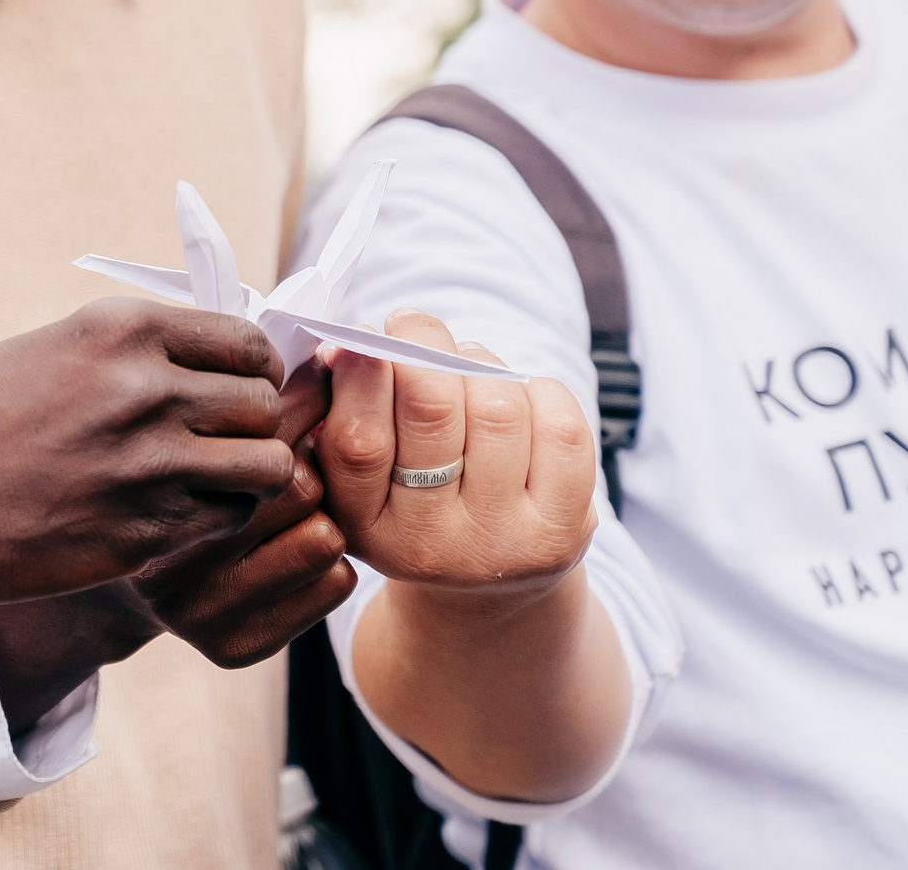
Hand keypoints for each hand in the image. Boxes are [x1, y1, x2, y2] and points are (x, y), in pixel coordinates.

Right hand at [0, 361, 351, 730]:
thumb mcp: (49, 349)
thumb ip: (130, 347)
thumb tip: (203, 350)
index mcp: (123, 330)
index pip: (246, 340)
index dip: (255, 369)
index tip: (241, 388)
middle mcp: (146, 389)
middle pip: (265, 403)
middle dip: (259, 424)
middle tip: (232, 442)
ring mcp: (150, 463)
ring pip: (269, 466)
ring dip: (253, 476)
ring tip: (218, 483)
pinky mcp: (148, 530)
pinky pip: (229, 520)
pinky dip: (220, 520)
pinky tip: (184, 517)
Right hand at [323, 310, 627, 802]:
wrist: (485, 584)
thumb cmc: (408, 501)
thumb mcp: (361, 475)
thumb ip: (343, 412)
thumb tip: (348, 344)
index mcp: (366, 529)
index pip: (359, 440)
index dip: (360, 374)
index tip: (360, 336)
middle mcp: (433, 546)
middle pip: (432, 408)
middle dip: (422, 343)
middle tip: (411, 324)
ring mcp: (504, 542)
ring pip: (497, 404)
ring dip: (478, 363)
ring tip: (463, 367)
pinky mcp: (564, 530)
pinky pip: (560, 424)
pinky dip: (537, 391)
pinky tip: (516, 402)